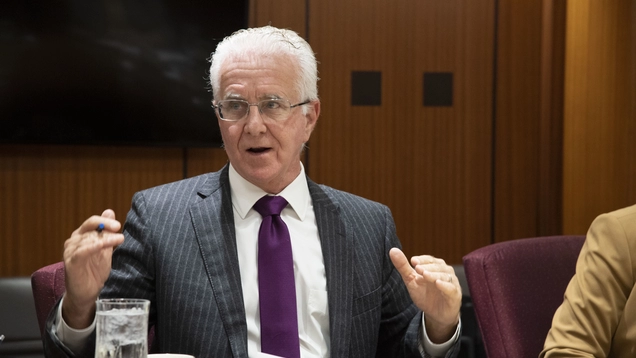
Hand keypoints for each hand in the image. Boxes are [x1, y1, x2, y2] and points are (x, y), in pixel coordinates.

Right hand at [62, 209, 123, 328]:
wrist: (87, 293)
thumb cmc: (95, 271)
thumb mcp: (105, 249)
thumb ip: (106, 232)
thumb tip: (109, 211)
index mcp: (82, 236)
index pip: (93, 222)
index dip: (105, 220)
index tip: (118, 225)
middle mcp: (74, 241)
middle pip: (89, 226)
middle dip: (105, 225)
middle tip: (118, 227)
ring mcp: (70, 251)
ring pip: (87, 238)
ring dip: (105, 238)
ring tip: (118, 240)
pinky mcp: (71, 262)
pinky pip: (81, 251)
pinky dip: (93, 247)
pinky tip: (104, 246)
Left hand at [389, 247, 460, 342]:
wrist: (435, 314)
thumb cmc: (424, 295)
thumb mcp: (411, 280)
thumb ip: (403, 266)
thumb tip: (392, 250)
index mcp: (435, 267)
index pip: (429, 260)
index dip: (422, 259)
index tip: (412, 261)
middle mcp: (445, 272)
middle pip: (438, 266)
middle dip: (427, 267)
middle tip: (417, 268)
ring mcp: (451, 283)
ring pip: (445, 276)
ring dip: (434, 274)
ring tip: (425, 275)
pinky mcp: (455, 295)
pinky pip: (451, 288)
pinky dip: (445, 285)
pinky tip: (438, 283)